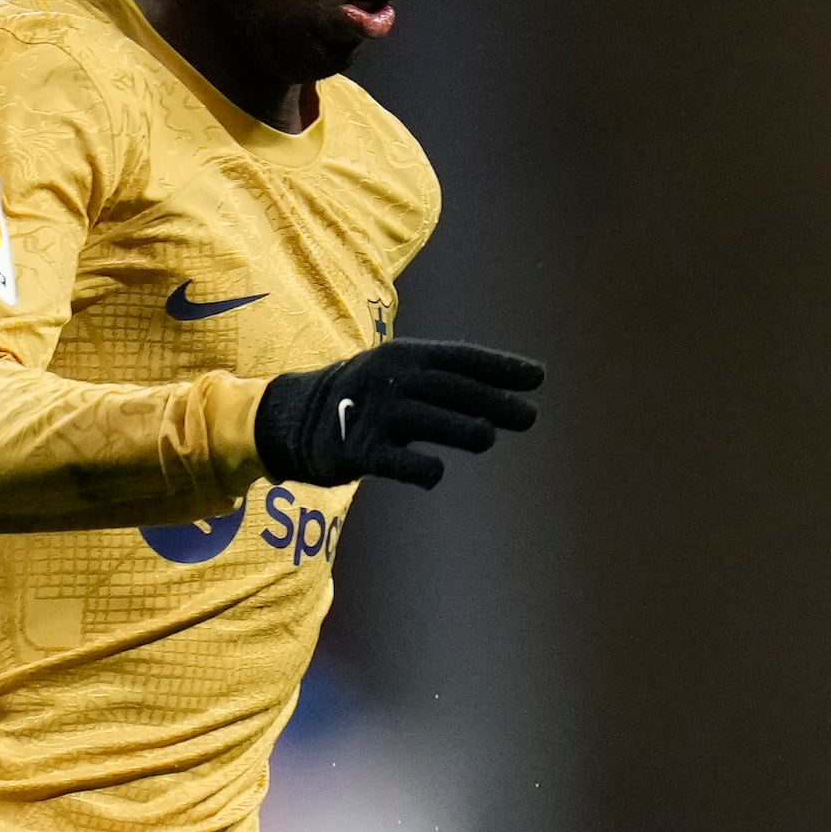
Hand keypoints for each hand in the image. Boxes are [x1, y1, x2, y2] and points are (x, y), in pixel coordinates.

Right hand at [254, 337, 545, 490]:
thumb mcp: (400, 377)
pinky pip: (391, 460)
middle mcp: (390, 380)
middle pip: (450, 388)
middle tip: (530, 416)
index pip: (461, 358)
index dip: (500, 367)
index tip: (538, 378)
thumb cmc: (365, 399)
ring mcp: (372, 414)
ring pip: (425, 419)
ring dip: (460, 428)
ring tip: (489, 438)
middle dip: (492, 401)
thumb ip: (447, 386)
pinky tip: (435, 474)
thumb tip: (510, 400)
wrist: (292, 418)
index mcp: (406, 356)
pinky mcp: (353, 450)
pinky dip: (416, 467)